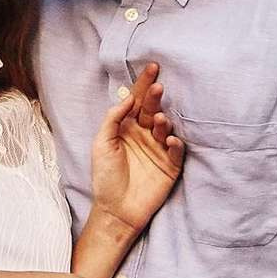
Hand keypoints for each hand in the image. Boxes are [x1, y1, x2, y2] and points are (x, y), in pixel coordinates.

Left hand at [87, 63, 187, 237]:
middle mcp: (144, 135)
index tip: (152, 67)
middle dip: (155, 97)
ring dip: (163, 122)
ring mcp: (158, 150)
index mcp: (126, 128)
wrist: (116, 210)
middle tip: (158, 87)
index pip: (136, 101)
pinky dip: (175, 145)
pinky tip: (170, 141)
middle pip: (151, 110)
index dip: (143, 84)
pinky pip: (176, 152)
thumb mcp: (101, 144)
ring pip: (165, 128)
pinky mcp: (169, 166)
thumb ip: (112, 119)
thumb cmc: (105, 177)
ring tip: (159, 119)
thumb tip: (126, 98)